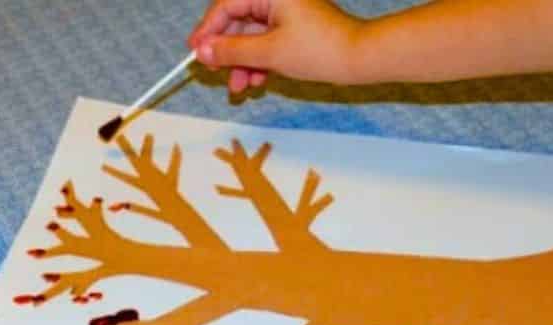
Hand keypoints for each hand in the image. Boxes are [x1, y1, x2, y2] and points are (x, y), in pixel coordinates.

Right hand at [189, 0, 362, 95]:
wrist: (357, 59)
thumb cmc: (318, 49)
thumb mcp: (269, 53)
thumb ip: (232, 51)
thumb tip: (202, 51)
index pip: (227, 4)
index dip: (208, 30)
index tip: (195, 53)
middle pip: (237, 21)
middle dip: (227, 51)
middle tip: (216, 75)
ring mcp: (284, 11)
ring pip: (251, 35)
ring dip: (242, 62)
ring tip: (240, 88)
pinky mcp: (292, 27)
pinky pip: (265, 42)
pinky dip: (258, 61)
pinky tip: (257, 81)